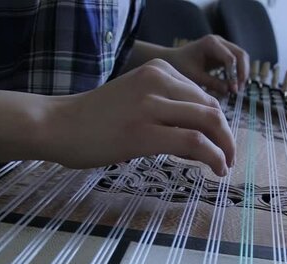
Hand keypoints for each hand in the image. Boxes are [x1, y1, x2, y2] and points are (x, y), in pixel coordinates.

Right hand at [38, 59, 235, 176]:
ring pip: (209, 123)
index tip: (219, 142)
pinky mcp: (144, 133)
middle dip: (227, 136)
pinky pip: (194, 143)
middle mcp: (157, 82)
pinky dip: (214, 157)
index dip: (218, 122)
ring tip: (224, 166)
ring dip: (225, 147)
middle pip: (212, 108)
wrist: (58, 125)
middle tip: (228, 157)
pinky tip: (216, 170)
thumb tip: (200, 136)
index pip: (203, 96)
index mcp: (157, 70)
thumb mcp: (136, 98)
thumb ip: (167, 108)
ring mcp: (150, 106)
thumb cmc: (94, 118)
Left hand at [166, 35, 248, 93]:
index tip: (234, 89)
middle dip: (243, 72)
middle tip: (240, 89)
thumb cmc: (180, 66)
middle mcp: (219, 41)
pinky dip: (238, 71)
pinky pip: (236, 60)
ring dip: (242, 72)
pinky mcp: (223, 52)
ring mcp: (222, 45)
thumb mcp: (195, 76)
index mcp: (211, 43)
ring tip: (238, 88)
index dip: (235, 74)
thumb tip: (230, 90)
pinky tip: (234, 84)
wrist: (172, 59)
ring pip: (241, 56)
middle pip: (240, 54)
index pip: (230, 57)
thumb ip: (212, 83)